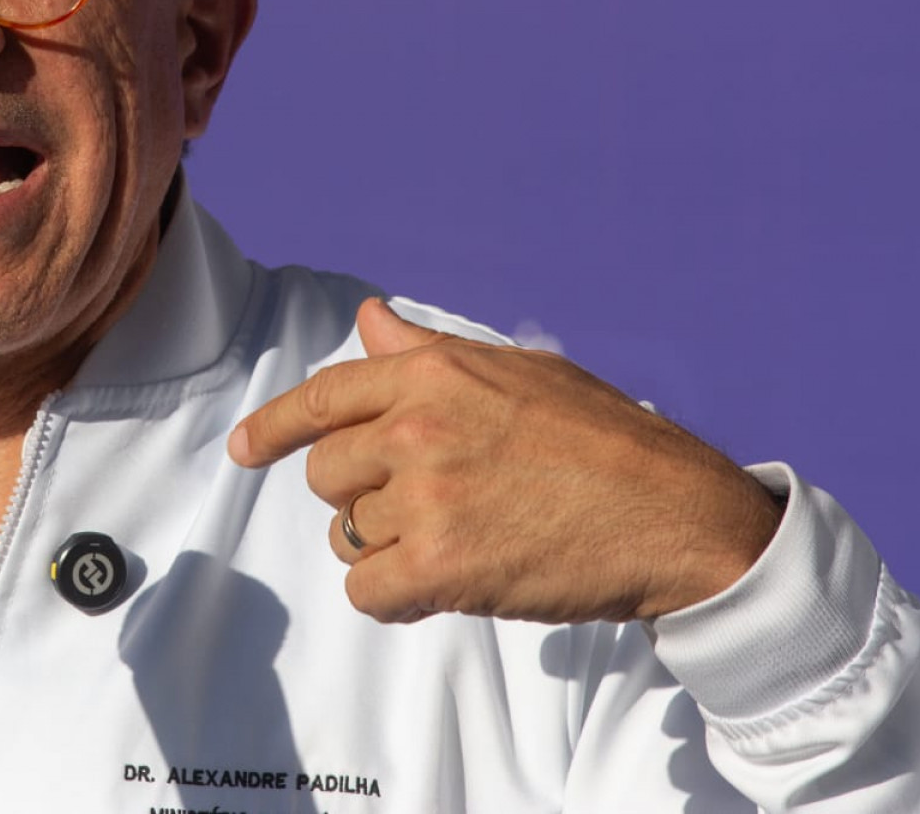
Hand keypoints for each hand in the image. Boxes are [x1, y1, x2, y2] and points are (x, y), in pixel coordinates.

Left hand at [229, 298, 781, 624]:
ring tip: (460, 540)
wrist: (676, 515)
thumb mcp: (517, 371)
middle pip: (327, 474)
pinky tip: (443, 586)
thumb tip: (368, 319)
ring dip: (388, 549)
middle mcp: (416, 428)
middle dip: (361, 496)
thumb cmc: (605, 441)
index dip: (272, 427)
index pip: (321, 397)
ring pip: (349, 536)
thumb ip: (427, 352)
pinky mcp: (442, 567)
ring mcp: (426, 498)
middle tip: (427, 507)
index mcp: (432, 373)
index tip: (244, 449)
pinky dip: (396, 598)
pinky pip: (369, 593)